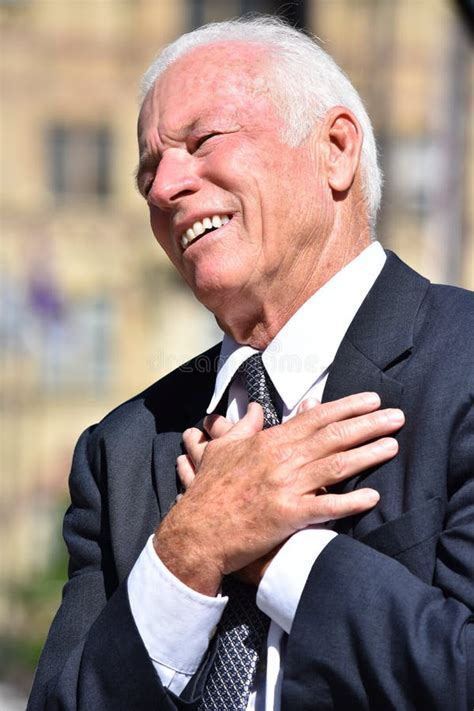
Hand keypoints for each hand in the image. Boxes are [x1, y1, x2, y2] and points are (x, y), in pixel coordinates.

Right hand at [154, 392, 403, 595]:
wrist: (197, 531)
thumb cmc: (208, 490)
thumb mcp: (221, 449)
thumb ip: (242, 426)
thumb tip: (254, 409)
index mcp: (268, 441)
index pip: (315, 417)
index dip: (346, 407)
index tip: (370, 399)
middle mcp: (281, 459)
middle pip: (332, 436)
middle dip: (367, 424)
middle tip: (396, 416)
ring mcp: (286, 487)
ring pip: (335, 466)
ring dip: (368, 455)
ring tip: (393, 445)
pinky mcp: (288, 516)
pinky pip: (326, 507)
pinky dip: (351, 502)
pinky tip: (373, 497)